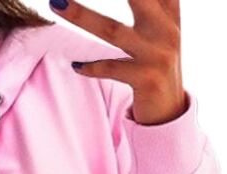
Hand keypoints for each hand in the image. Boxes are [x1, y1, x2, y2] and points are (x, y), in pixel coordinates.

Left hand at [48, 0, 186, 124]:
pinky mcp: (147, 78)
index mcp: (169, 10)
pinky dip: (92, 66)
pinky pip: (112, 68)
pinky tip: (76, 65)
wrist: (169, 111)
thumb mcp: (160, 27)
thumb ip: (152, 1)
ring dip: (81, 15)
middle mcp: (166, 28)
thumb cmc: (156, 63)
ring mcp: (158, 54)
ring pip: (113, 30)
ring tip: (56, 2)